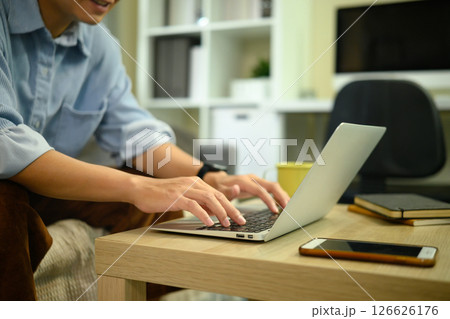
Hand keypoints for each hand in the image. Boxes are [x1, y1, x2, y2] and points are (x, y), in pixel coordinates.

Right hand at [128, 175, 245, 226]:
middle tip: (240, 221)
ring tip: (227, 223)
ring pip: (209, 199)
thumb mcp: (182, 197)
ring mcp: (184, 189)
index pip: (218, 194)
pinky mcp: (176, 197)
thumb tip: (212, 213)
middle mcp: (193, 183)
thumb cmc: (160, 195)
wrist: (141, 189)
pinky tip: (209, 222)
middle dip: (231, 209)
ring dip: (220, 212)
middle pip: (218, 196)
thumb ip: (197, 202)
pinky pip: (193, 206)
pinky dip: (203, 214)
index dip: (231, 205)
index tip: (239, 216)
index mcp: (196, 183)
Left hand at [203, 171, 289, 212]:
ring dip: (282, 195)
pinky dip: (278, 195)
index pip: (261, 190)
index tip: (275, 210)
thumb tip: (236, 189)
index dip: (269, 200)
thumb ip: (228, 191)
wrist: (218, 181)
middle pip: (271, 185)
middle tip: (288, 207)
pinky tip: (283, 203)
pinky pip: (271, 189)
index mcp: (245, 181)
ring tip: (289, 206)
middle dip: (281, 196)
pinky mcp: (258, 184)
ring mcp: (256, 181)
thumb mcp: (220, 191)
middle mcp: (252, 178)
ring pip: (274, 186)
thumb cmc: (219, 187)